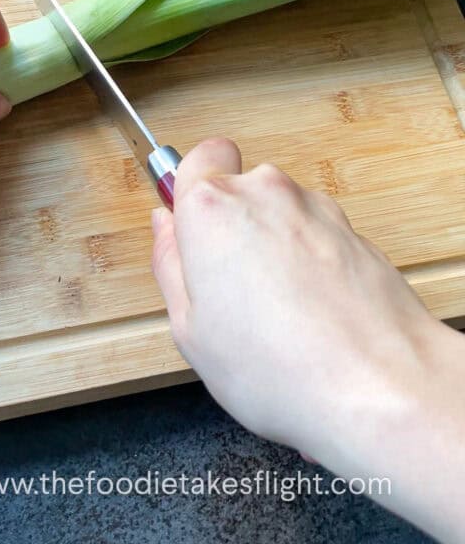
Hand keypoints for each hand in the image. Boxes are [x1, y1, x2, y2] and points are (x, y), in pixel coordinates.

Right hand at [151, 138, 444, 469]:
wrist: (377, 384)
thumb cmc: (278, 366)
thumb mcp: (190, 328)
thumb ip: (170, 264)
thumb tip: (165, 227)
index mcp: (213, 208)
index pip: (199, 158)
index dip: (193, 190)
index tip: (192, 228)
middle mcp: (266, 193)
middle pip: (240, 190)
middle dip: (234, 229)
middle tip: (233, 292)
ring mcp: (316, 209)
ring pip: (281, 214)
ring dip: (275, 248)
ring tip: (279, 316)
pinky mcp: (355, 231)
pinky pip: (317, 237)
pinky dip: (311, 264)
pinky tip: (313, 316)